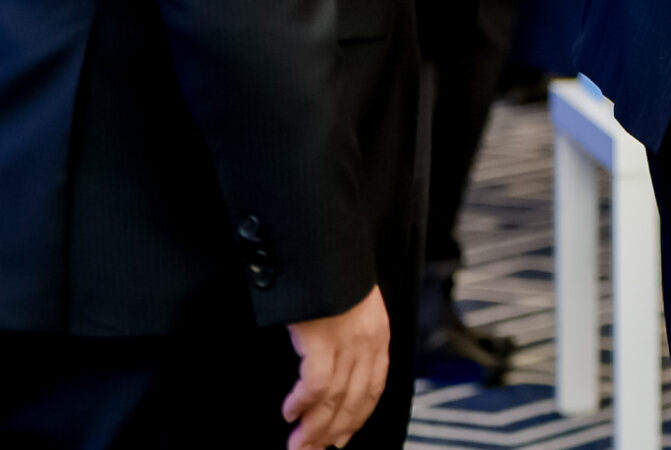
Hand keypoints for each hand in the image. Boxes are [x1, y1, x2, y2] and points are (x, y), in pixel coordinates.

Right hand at [283, 285, 388, 449]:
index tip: (341, 439)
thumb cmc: (332, 275)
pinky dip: (303, 403)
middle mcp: (368, 341)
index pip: (374, 388)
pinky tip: (290, 413)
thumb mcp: (352, 307)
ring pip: (335, 398)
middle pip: (355, 400)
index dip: (357, 418)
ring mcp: (348, 340)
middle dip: (333, 432)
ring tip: (298, 445)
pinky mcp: (323, 338)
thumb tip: (337, 368)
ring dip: (315, 428)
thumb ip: (351, 337)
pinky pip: (317, 383)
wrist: (324, 243)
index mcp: (378, 335)